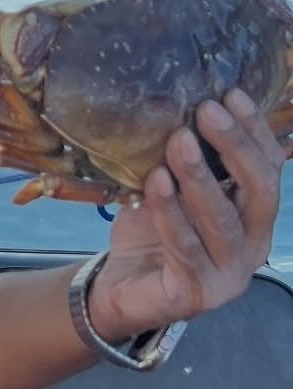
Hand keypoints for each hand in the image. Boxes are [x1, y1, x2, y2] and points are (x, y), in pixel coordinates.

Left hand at [89, 89, 286, 339]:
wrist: (119, 289)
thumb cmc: (151, 234)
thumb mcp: (171, 189)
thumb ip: (183, 159)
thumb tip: (177, 105)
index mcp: (255, 218)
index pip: (269, 169)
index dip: (254, 131)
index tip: (231, 94)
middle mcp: (253, 246)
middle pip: (260, 191)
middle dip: (234, 146)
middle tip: (207, 111)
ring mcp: (229, 275)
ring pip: (222, 220)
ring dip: (200, 177)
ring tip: (179, 140)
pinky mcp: (198, 294)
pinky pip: (186, 248)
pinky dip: (170, 212)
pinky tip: (156, 182)